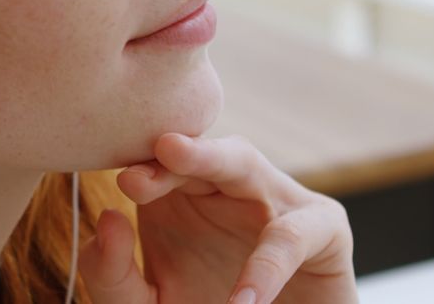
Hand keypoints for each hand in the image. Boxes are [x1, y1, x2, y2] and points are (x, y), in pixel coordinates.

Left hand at [78, 133, 357, 302]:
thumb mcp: (148, 302)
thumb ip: (115, 274)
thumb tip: (109, 217)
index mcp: (181, 194)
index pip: (156, 164)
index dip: (143, 164)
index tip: (122, 178)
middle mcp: (226, 186)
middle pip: (199, 151)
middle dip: (180, 148)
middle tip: (159, 146)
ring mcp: (274, 199)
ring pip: (245, 163)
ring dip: (214, 158)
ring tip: (174, 153)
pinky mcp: (324, 228)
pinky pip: (292, 236)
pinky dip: (267, 267)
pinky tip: (242, 300)